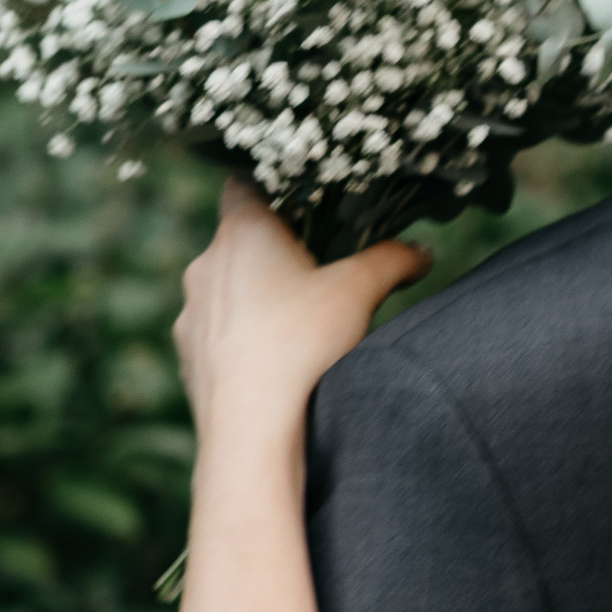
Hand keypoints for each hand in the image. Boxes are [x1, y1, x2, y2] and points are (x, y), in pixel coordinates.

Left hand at [173, 178, 426, 445]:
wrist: (251, 428)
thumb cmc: (302, 344)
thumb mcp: (360, 291)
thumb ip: (394, 259)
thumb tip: (422, 252)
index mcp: (242, 232)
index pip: (244, 183)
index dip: (274, 189)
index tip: (305, 208)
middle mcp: (206, 264)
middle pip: (239, 240)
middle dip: (275, 251)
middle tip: (317, 272)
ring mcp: (192, 312)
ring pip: (225, 290)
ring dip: (256, 299)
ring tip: (298, 327)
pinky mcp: (189, 356)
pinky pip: (217, 334)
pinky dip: (242, 340)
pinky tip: (275, 364)